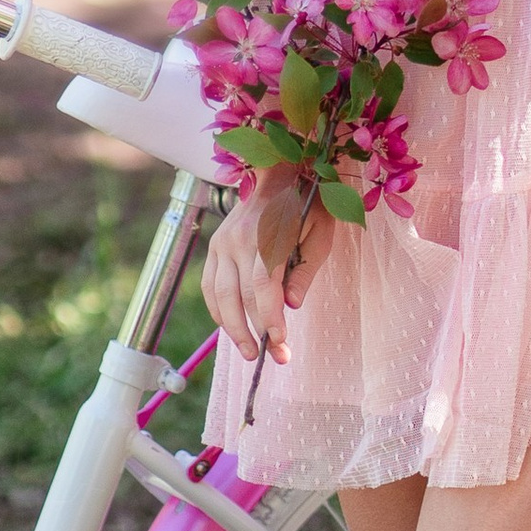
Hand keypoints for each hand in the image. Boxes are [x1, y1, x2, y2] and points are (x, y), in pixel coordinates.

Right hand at [202, 175, 340, 367]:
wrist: (278, 172)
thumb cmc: (308, 204)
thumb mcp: (321, 232)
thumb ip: (306, 269)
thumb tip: (292, 305)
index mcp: (267, 234)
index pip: (263, 286)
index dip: (269, 318)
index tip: (281, 342)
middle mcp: (238, 239)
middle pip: (239, 296)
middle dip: (255, 332)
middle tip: (274, 357)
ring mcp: (222, 242)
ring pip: (219, 296)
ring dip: (233, 329)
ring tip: (250, 352)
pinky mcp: (215, 247)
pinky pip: (210, 287)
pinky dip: (218, 311)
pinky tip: (232, 328)